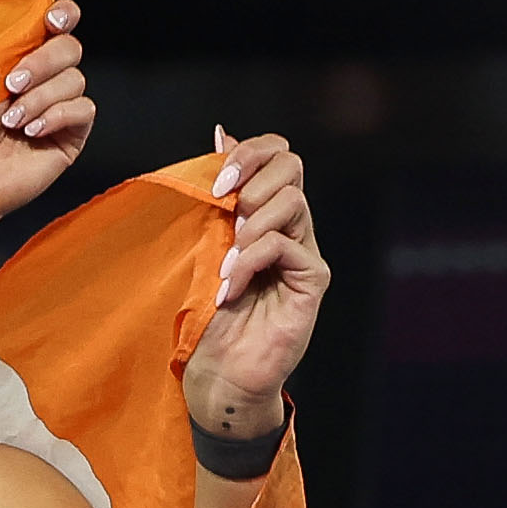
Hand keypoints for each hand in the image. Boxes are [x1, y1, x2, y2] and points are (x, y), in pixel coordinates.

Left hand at [0, 0, 92, 245]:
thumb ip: (7, 42)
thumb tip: (35, 11)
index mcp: (21, 58)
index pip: (57, 24)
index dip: (62, 15)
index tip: (52, 20)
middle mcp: (44, 80)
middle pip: (70, 48)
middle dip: (42, 63)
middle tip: (11, 85)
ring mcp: (59, 107)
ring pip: (75, 80)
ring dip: (40, 98)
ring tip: (12, 121)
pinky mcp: (71, 135)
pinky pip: (83, 110)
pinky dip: (57, 116)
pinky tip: (31, 132)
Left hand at [184, 127, 325, 438]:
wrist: (214, 376)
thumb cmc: (199, 315)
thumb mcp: (195, 246)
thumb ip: (210, 194)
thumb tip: (221, 131)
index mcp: (260, 211)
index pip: (277, 152)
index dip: (251, 150)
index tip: (217, 178)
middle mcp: (288, 225)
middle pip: (291, 164)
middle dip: (252, 174)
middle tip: (221, 203)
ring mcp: (302, 252)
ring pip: (292, 201)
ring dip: (249, 222)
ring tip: (223, 259)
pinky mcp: (311, 280)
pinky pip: (288, 246)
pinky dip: (251, 260)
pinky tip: (229, 286)